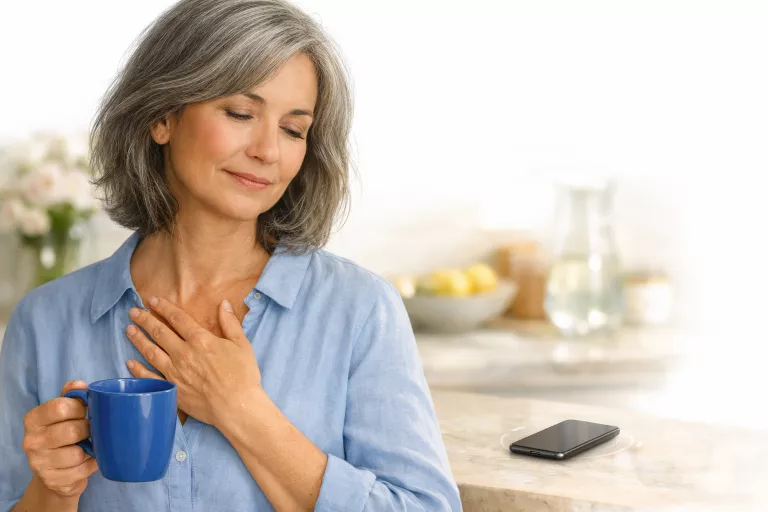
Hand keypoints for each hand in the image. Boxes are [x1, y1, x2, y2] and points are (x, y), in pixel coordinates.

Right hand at [21, 381, 97, 498]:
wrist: (56, 471)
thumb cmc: (63, 433)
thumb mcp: (64, 412)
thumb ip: (71, 395)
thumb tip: (80, 385)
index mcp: (33, 419)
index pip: (59, 407)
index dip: (79, 408)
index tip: (85, 411)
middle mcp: (31, 441)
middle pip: (71, 430)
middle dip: (88, 429)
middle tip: (90, 430)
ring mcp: (38, 463)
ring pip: (77, 453)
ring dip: (90, 449)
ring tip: (88, 446)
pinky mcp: (51, 480)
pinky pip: (81, 471)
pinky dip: (90, 464)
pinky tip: (87, 460)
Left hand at [125, 297, 262, 426]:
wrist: (236, 407)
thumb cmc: (243, 376)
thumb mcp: (242, 344)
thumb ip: (230, 323)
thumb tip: (223, 303)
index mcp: (200, 340)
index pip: (177, 318)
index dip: (163, 307)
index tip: (152, 299)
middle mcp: (183, 354)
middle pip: (159, 332)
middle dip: (144, 320)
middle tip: (133, 312)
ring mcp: (174, 373)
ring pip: (150, 352)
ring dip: (138, 339)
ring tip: (129, 330)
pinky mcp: (171, 390)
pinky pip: (149, 378)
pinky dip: (138, 370)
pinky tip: (130, 363)